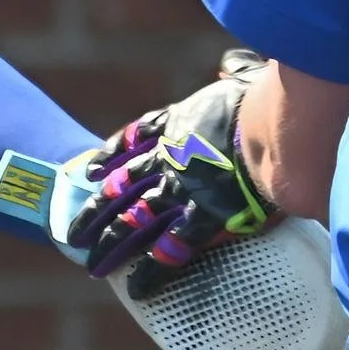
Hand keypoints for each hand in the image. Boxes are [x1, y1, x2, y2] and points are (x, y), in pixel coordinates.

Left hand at [68, 49, 277, 298]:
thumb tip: (232, 62)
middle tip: (72, 232)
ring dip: (110, 244)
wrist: (276, 131)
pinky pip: (169, 251)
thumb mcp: (246, 75)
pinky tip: (135, 287)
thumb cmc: (268, 101)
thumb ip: (237, 69)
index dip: (112, 156)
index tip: (92, 169)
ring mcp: (182, 191)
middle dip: (95, 211)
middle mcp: (170, 159)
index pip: (135, 139)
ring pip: (133, 221)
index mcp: (180, 124)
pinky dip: (151, 271)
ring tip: (90, 264)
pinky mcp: (202, 220)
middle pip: (120, 187)